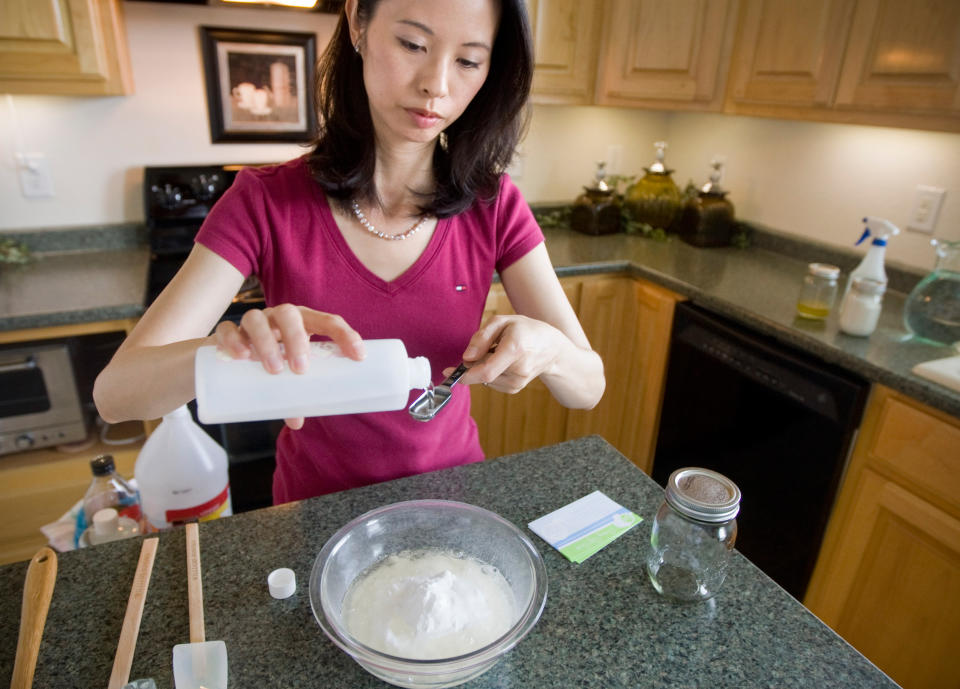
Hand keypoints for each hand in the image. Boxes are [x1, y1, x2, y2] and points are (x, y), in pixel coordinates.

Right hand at [214, 305, 364, 428]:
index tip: (359, 357)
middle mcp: (277, 318)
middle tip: (301, 369)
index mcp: (302, 323)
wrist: (229, 356)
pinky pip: (226, 329)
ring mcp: (251, 322)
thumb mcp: (287, 376)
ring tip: (274, 369)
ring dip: (267, 342)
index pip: (328, 321)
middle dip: (297, 339)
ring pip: (257, 319)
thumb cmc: (271, 362)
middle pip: (289, 314)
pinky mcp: (225, 332)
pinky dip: (233, 340)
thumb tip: (297, 423)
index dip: (345, 335)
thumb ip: (294, 395)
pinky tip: (240, 356)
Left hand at [446, 315, 564, 393]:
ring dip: (483, 367)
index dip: (464, 374)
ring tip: (498, 352)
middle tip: (480, 350)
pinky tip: (502, 362)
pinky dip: (490, 372)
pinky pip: (492, 382)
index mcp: (514, 349)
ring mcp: (518, 382)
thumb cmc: (526, 330)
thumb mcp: (502, 321)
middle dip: (473, 365)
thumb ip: (481, 337)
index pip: (485, 371)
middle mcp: (518, 369)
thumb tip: (466, 357)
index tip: (449, 371)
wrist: (552, 348)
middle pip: (482, 374)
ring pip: (485, 379)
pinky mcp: (516, 388)